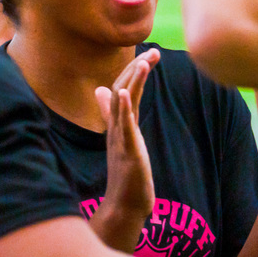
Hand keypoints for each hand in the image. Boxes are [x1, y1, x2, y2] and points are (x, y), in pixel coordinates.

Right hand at [89, 49, 159, 251]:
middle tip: (154, 51)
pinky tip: (122, 93)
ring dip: (132, 83)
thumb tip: (103, 91)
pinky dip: (121, 109)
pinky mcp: (128, 153)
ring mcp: (120, 140)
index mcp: (118, 123)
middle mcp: (117, 128)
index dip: (135, 70)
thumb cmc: (126, 174)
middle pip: (123, 91)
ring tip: (143, 63)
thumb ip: (114, 115)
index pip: (123, 88)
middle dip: (138, 70)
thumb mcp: (124, 139)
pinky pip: (124, 128)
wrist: (124, 205)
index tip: (151, 53)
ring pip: (123, 106)